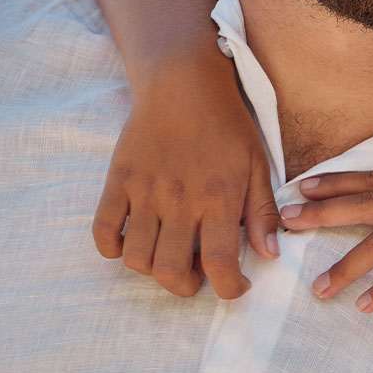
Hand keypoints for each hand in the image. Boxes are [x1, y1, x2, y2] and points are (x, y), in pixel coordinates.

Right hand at [92, 43, 278, 298]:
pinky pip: (103, 231)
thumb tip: (269, 255)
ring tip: (169, 257)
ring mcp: (144, 192)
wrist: (183, 84)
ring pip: (137, 258)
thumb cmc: (227, 125)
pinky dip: (113, 248)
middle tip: (198, 275)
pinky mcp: (117, 182)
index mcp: (219, 198)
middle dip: (187, 286)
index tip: (235, 288)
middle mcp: (180, 201)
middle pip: (171, 271)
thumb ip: (261, 212)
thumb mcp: (258, 165)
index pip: (221, 264)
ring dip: (152, 270)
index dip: (229, 289)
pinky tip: (132, 241)